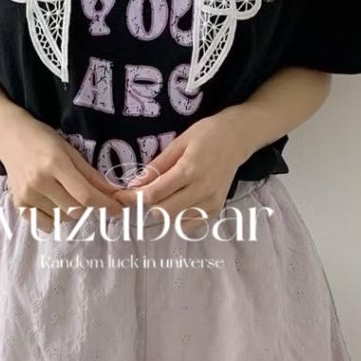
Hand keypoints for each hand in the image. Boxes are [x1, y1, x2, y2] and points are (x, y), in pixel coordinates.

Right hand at [0, 116, 124, 224]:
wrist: (9, 136)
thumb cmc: (43, 139)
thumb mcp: (71, 151)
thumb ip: (91, 175)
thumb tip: (114, 194)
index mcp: (55, 164)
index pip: (85, 195)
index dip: (105, 205)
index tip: (117, 209)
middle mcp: (39, 181)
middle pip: (75, 210)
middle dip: (87, 206)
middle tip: (85, 194)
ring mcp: (27, 195)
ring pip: (62, 218)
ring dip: (70, 211)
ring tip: (63, 193)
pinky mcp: (19, 204)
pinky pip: (45, 224)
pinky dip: (55, 219)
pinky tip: (52, 203)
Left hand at [113, 113, 250, 235]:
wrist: (237, 138)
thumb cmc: (206, 135)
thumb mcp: (178, 143)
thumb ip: (157, 166)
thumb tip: (134, 185)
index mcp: (190, 170)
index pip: (155, 194)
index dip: (133, 198)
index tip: (122, 195)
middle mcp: (202, 190)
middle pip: (163, 212)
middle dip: (146, 206)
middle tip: (140, 196)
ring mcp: (211, 202)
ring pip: (175, 221)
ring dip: (161, 212)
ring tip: (160, 197)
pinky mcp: (216, 209)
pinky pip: (190, 225)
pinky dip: (178, 219)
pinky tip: (176, 204)